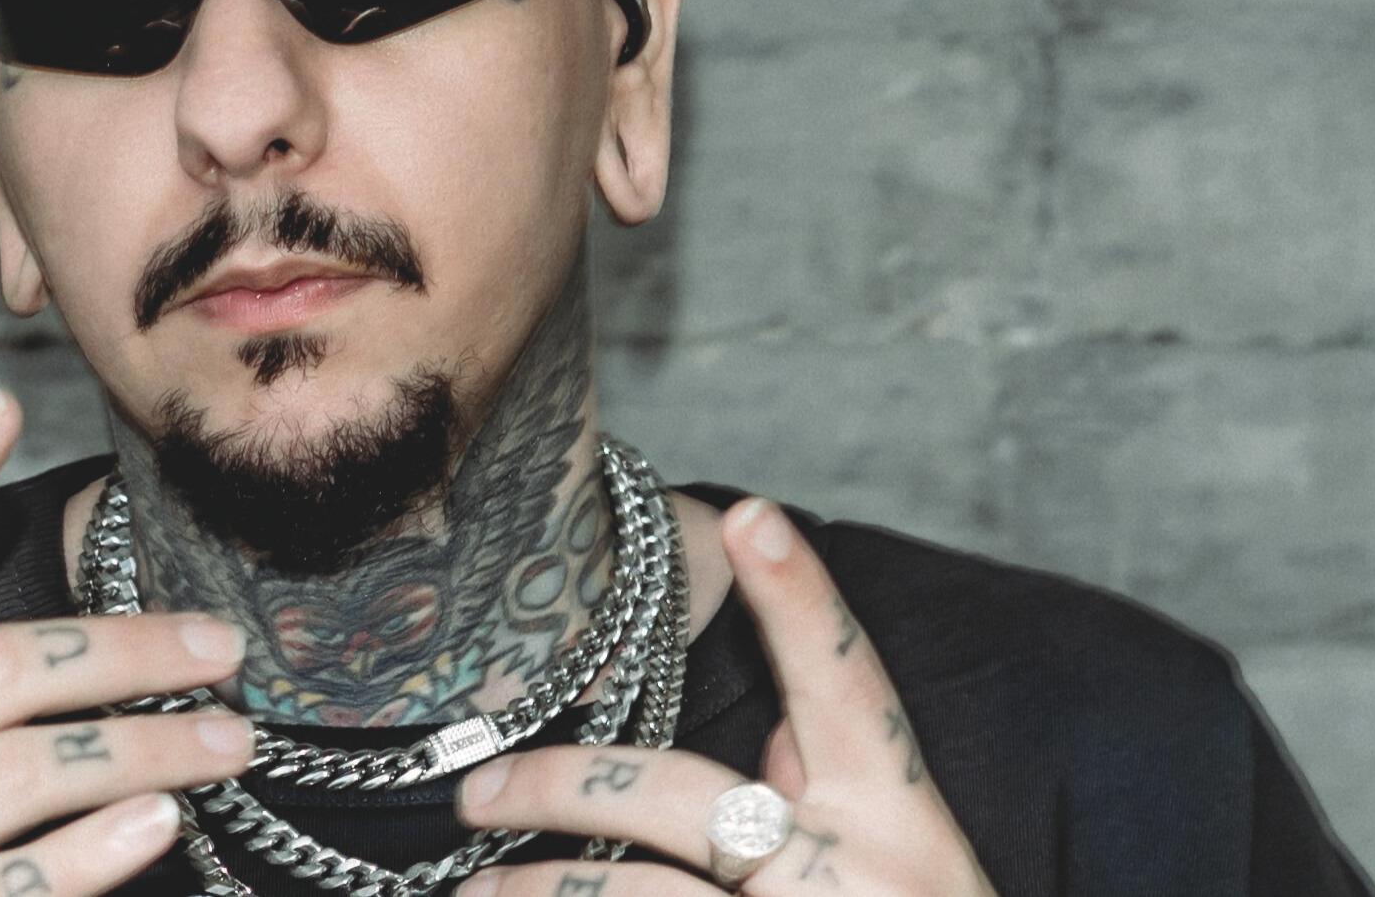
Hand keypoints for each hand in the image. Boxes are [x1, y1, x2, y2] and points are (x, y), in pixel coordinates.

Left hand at [453, 497, 996, 896]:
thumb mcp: (904, 858)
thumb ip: (821, 788)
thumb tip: (749, 735)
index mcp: (898, 814)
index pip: (846, 684)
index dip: (799, 598)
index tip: (749, 515)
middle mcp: (857, 875)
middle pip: (682, 798)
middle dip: (564, 785)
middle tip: (474, 791)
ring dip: (540, 893)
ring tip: (470, 893)